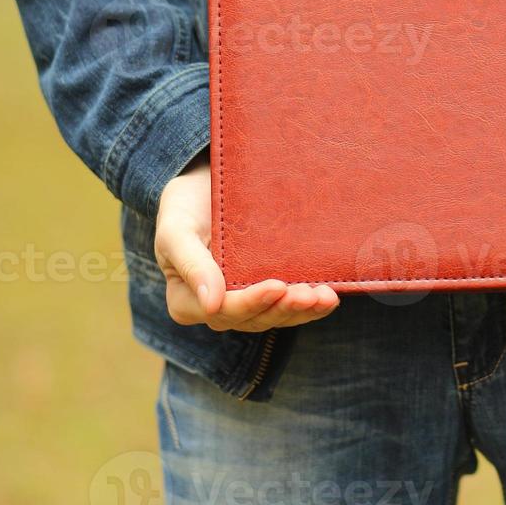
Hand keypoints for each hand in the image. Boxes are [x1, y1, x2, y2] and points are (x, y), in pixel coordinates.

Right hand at [155, 154, 339, 331]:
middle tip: (309, 294)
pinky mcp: (267, 289)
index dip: (251, 302)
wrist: (206, 185)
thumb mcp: (176, 229)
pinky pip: (288, 305)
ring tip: (325, 297)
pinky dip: (310, 305)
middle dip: (283, 308)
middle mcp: (218, 307)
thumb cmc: (184, 206)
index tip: (276, 286)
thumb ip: (190, 264)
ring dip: (302, 310)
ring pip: (276, 316)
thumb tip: (211, 305)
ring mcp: (245, 300)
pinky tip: (329, 297)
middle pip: (254, 318)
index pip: (222, 311)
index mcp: (188, 300)